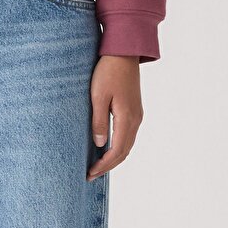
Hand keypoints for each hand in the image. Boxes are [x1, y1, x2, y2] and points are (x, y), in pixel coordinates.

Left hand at [88, 54, 143, 179]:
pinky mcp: (134, 109)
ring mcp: (137, 115)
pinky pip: (128, 135)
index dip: (104, 165)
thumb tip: (99, 144)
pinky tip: (106, 146)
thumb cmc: (108, 72)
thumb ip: (98, 122)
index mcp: (127, 119)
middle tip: (91, 174)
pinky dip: (118, 146)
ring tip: (98, 164)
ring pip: (127, 144)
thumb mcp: (98, 96)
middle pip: (124, 152)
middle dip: (108, 165)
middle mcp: (136, 120)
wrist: (124, 53)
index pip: (116, 151)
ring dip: (114, 157)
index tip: (90, 173)